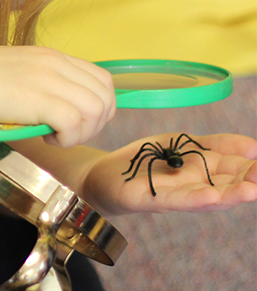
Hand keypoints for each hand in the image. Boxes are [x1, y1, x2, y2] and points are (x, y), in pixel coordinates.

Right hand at [0, 44, 115, 146]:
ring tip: (54, 137)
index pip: (101, 80)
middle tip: (67, 135)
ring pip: (96, 110)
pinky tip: (46, 138)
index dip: (98, 107)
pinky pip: (75, 123)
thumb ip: (40, 85)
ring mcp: (48, 79)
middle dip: (95, 124)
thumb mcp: (16, 74)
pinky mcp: (39, 99)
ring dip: (81, 132)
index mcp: (52, 57)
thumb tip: (58, 112)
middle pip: (105, 96)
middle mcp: (55, 64)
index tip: (77, 123)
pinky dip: (67, 138)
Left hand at [82, 133, 256, 214]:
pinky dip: (192, 198)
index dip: (251, 169)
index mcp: (202, 174)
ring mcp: (171, 196)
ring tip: (249, 192)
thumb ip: (216, 144)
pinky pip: (173, 200)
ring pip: (203, 198)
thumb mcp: (183, 144)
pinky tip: (210, 195)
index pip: (233, 171)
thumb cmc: (146, 161)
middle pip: (224, 187)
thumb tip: (254, 146)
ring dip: (228, 196)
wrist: (103, 171)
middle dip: (246, 184)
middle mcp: (191, 188)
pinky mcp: (147, 199)